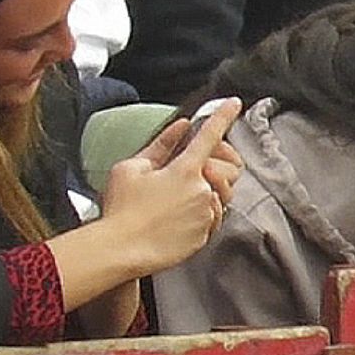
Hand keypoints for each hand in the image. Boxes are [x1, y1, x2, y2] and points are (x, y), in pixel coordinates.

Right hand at [99, 98, 242, 272]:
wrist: (121, 250)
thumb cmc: (121, 208)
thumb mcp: (131, 167)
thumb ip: (161, 144)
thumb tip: (181, 127)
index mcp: (185, 169)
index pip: (210, 135)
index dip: (224, 116)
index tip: (234, 104)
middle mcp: (203, 191)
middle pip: (227, 169)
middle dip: (215, 165)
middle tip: (191, 170)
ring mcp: (206, 215)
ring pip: (220, 195)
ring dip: (206, 190)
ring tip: (175, 198)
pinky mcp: (204, 236)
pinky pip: (212, 218)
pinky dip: (200, 212)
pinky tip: (175, 217)